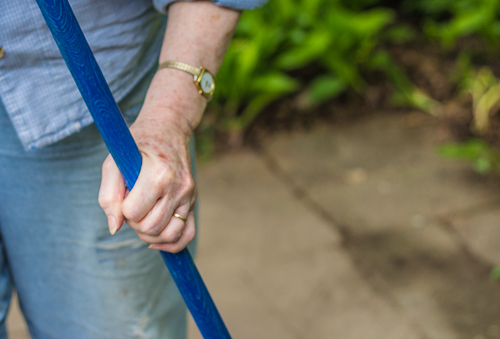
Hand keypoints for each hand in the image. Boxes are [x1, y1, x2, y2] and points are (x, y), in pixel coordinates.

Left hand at [98, 112, 197, 252]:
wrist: (168, 130)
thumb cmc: (137, 145)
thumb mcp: (113, 162)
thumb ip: (108, 195)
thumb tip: (114, 227)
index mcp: (158, 174)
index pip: (133, 213)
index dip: (122, 209)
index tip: (123, 194)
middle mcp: (178, 187)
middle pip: (150, 228)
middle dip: (134, 222)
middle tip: (131, 204)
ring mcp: (189, 196)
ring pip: (168, 235)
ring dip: (149, 234)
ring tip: (142, 217)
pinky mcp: (194, 202)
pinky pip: (187, 235)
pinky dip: (171, 244)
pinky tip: (156, 239)